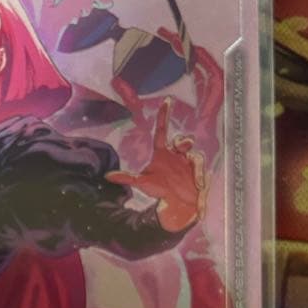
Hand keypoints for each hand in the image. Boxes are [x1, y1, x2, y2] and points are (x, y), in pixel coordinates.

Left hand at [107, 97, 208, 231]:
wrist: (178, 206)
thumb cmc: (160, 191)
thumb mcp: (143, 183)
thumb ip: (127, 178)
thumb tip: (107, 176)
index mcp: (162, 152)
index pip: (162, 130)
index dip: (164, 116)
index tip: (167, 101)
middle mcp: (176, 154)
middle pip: (181, 140)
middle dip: (183, 142)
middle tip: (183, 146)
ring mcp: (188, 161)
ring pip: (192, 151)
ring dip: (193, 160)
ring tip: (192, 169)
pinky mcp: (198, 169)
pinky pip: (199, 165)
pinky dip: (199, 174)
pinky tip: (198, 184)